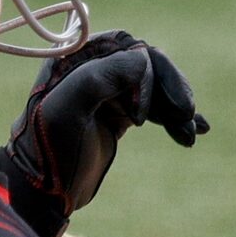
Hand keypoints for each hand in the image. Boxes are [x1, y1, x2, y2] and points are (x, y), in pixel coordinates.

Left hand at [0, 31, 210, 236]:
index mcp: (75, 57)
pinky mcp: (118, 114)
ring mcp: (107, 91)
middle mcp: (93, 67)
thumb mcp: (66, 110)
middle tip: (188, 114)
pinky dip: (173, 119)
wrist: (41, 190)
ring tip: (193, 133)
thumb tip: (143, 58)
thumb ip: (98, 78)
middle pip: (146, 65)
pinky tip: (191, 133)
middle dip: (171, 88)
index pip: (126, 45)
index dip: (147, 71)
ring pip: (154, 88)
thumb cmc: (47, 149)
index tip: (146, 110)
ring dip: (177, 108)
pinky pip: (153, 107)